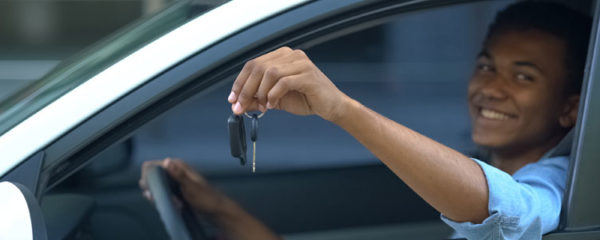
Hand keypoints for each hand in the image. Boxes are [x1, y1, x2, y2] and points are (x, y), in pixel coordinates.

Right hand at [139, 158, 225, 215]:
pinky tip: (179, 205)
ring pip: (157, 189)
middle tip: (170, 198)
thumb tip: (167, 162)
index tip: (152, 190)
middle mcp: (174, 171)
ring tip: (177, 203)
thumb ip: (178, 174)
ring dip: (163, 198)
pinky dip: (168, 202)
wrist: (216, 210)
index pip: (150, 166)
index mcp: (177, 165)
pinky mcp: (175, 191)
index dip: (148, 178)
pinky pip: (163, 195)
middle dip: (156, 191)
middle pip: (151, 179)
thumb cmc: (207, 198)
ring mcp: (173, 181)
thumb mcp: (192, 186)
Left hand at [228, 46, 350, 121]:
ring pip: (269, 73)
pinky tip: (273, 105)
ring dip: (260, 92)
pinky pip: (284, 82)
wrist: (331, 106)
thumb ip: (257, 100)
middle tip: (240, 106)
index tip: (232, 99)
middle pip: (258, 67)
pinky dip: (274, 95)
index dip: (240, 82)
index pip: (253, 64)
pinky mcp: (308, 75)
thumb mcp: (275, 100)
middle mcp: (290, 55)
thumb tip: (237, 105)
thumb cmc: (306, 99)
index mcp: (282, 56)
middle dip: (246, 89)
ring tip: (262, 106)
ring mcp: (300, 63)